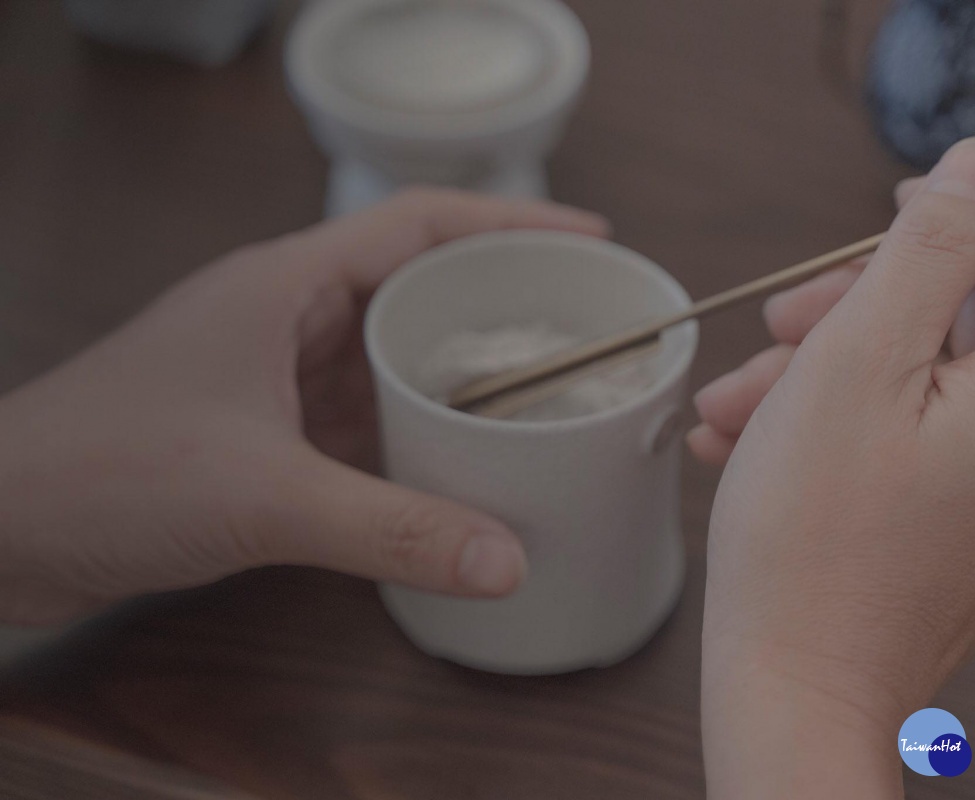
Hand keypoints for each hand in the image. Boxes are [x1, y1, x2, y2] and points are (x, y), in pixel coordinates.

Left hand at [0, 188, 608, 623]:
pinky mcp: (262, 430)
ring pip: (391, 354)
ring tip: (545, 393)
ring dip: (460, 371)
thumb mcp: (265, 494)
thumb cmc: (108, 475)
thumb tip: (510, 562)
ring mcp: (273, 373)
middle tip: (586, 327)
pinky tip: (463, 462)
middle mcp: (287, 316)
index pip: (419, 223)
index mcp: (288, 284)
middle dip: (502, 299)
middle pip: (416, 284)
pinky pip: (362, 414)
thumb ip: (390, 528)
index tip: (591, 239)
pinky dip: (416, 430)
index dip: (511, 221)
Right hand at [692, 138, 974, 796]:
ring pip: (943, 369)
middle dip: (867, 303)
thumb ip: (928, 248)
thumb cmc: (812, 539)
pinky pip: (937, 428)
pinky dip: (853, 417)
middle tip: (778, 328)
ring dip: (834, 366)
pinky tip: (759, 436)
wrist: (797, 689)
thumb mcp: (854, 361)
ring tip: (738, 404)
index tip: (888, 219)